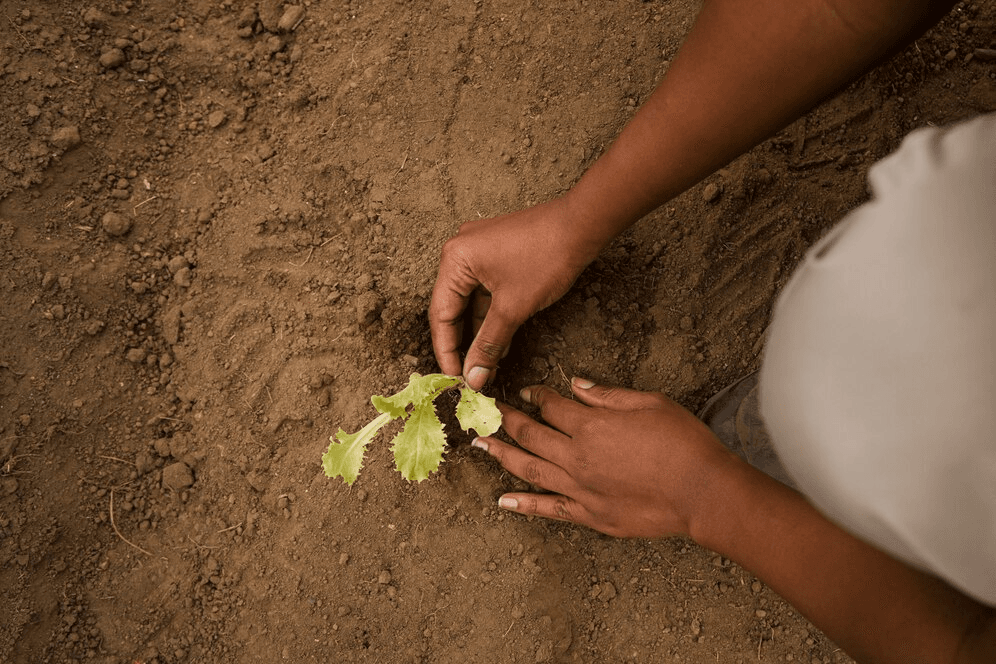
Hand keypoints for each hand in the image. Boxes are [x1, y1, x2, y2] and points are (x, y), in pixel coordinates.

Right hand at [429, 198, 598, 388]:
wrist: (582, 225)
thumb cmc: (547, 257)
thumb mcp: (513, 308)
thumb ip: (489, 344)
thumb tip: (474, 375)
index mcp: (455, 260)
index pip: (441, 314)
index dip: (446, 350)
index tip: (454, 377)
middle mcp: (461, 251)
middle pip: (453, 307)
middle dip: (463, 343)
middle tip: (470, 374)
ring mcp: (479, 250)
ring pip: (472, 301)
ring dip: (480, 332)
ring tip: (487, 364)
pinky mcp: (498, 253)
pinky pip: (487, 290)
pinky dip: (492, 315)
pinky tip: (500, 341)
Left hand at [472, 377, 736, 537]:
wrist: (704, 493)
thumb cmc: (684, 442)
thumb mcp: (650, 403)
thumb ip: (607, 395)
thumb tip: (575, 384)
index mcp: (591, 425)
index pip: (551, 406)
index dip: (536, 396)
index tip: (527, 391)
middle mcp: (577, 457)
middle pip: (530, 435)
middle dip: (505, 420)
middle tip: (485, 412)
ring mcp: (580, 489)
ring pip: (529, 469)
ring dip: (501, 455)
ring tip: (479, 445)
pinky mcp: (590, 515)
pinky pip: (549, 509)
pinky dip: (524, 505)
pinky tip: (504, 501)